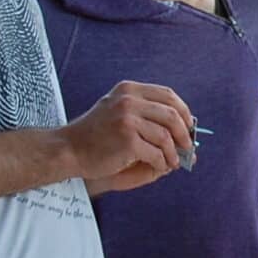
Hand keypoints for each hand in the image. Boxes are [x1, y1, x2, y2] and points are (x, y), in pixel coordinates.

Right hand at [67, 81, 193, 193]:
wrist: (68, 149)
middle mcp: (129, 100)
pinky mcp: (128, 140)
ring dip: (173, 153)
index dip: (184, 111)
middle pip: (172, 114)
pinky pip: (156, 154)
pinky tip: (159, 167)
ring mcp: (128, 119)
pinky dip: (162, 163)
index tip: (189, 126)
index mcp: (129, 90)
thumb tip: (184, 126)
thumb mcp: (118, 111)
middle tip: (187, 148)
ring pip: (166, 137)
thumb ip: (146, 113)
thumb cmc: (95, 135)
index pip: (168, 95)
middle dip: (185, 133)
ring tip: (172, 163)